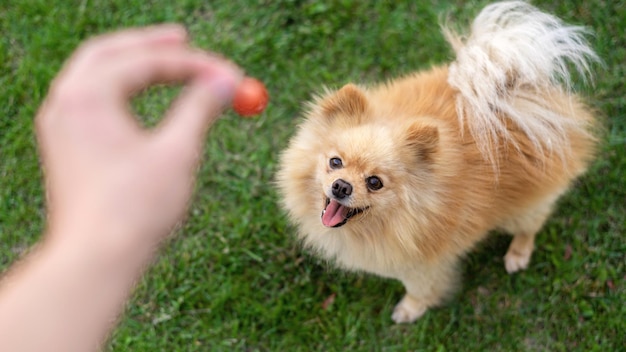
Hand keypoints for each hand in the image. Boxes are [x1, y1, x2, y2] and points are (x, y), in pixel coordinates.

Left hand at [36, 25, 242, 249]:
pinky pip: (92, 100)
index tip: (230, 73)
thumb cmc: (135, 208)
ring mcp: (61, 126)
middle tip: (183, 37)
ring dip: (131, 64)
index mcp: (89, 96)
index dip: (194, 64)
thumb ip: (200, 108)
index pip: (147, 62)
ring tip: (163, 59)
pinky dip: (119, 90)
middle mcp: (66, 103)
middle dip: (149, 44)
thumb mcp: (177, 152)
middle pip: (110, 54)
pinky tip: (138, 97)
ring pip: (96, 75)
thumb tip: (225, 82)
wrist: (95, 259)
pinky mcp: (66, 147)